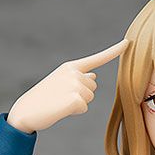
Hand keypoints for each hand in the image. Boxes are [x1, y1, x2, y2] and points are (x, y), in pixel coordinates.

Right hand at [7, 38, 129, 133]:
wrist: (26, 111)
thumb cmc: (43, 98)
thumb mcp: (61, 82)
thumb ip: (79, 78)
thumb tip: (94, 75)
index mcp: (70, 67)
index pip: (97, 59)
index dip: (114, 51)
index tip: (128, 43)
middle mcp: (74, 73)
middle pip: (93, 86)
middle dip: (83, 94)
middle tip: (62, 97)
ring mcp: (75, 85)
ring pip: (90, 98)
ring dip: (78, 104)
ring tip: (60, 102)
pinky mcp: (75, 99)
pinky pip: (84, 108)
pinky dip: (75, 111)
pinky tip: (62, 108)